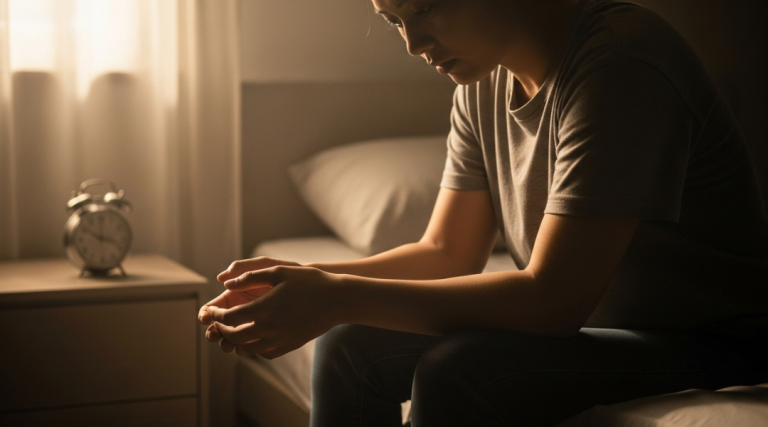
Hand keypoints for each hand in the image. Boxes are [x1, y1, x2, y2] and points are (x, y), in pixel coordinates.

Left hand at [204, 265, 343, 358]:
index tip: (211, 311)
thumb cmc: (309, 281)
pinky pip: (266, 353)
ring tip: (233, 332)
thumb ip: (250, 277)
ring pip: (248, 348)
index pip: (229, 318)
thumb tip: (226, 282)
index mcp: (264, 308)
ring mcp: (280, 339)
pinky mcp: (291, 345)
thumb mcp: (278, 271)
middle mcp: (269, 328)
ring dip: (236, 342)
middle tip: (218, 323)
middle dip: (222, 330)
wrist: (338, 299)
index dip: (216, 315)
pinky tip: (254, 340)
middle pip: (235, 335)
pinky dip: (254, 349)